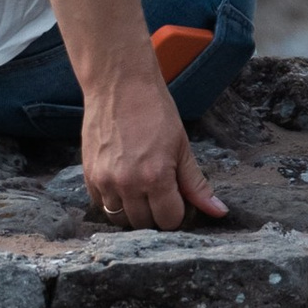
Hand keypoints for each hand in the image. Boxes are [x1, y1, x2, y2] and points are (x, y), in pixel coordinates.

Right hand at [81, 62, 229, 230]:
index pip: (169, 221)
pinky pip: (101, 204)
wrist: (119, 83)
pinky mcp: (89, 174)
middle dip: (155, 213)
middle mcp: (128, 184)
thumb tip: (219, 212)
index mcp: (156, 178)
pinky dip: (112, 199)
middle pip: (144, 224)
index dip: (177, 212)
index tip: (176, 197)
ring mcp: (105, 180)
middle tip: (159, 191)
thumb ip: (197, 184)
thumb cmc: (155, 110)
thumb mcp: (182, 147)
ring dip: (132, 210)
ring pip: (120, 219)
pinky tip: (122, 181)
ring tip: (140, 187)